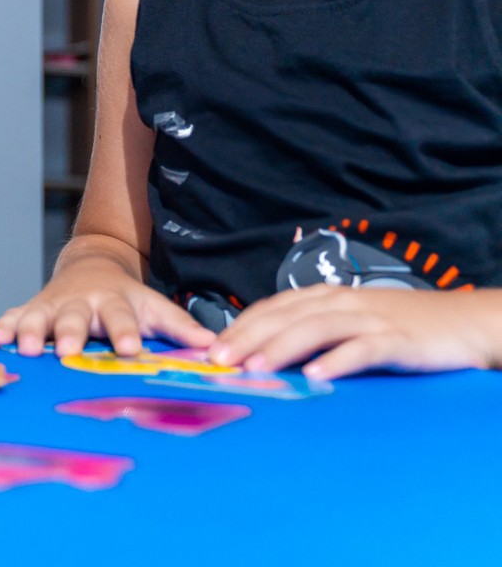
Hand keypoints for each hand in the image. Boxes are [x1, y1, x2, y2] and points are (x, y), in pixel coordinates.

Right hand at [0, 251, 211, 356]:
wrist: (91, 265)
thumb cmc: (127, 298)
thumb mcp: (155, 308)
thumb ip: (181, 328)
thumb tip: (217, 347)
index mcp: (114, 303)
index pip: (122, 318)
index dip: (125, 332)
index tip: (130, 349)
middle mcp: (82, 302)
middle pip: (76, 318)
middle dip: (72, 333)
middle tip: (70, 349)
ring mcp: (54, 304)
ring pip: (42, 316)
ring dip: (34, 331)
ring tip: (28, 348)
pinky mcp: (33, 308)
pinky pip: (16, 315)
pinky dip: (7, 325)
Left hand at [208, 286, 500, 379]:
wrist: (463, 322)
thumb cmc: (401, 326)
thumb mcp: (351, 323)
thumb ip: (314, 332)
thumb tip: (266, 354)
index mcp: (325, 298)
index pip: (272, 308)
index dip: (239, 327)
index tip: (210, 349)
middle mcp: (342, 303)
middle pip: (285, 317)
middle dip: (247, 338)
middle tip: (218, 361)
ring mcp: (370, 320)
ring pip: (315, 329)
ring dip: (280, 348)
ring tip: (253, 368)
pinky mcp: (398, 340)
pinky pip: (363, 349)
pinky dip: (338, 360)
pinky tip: (317, 375)